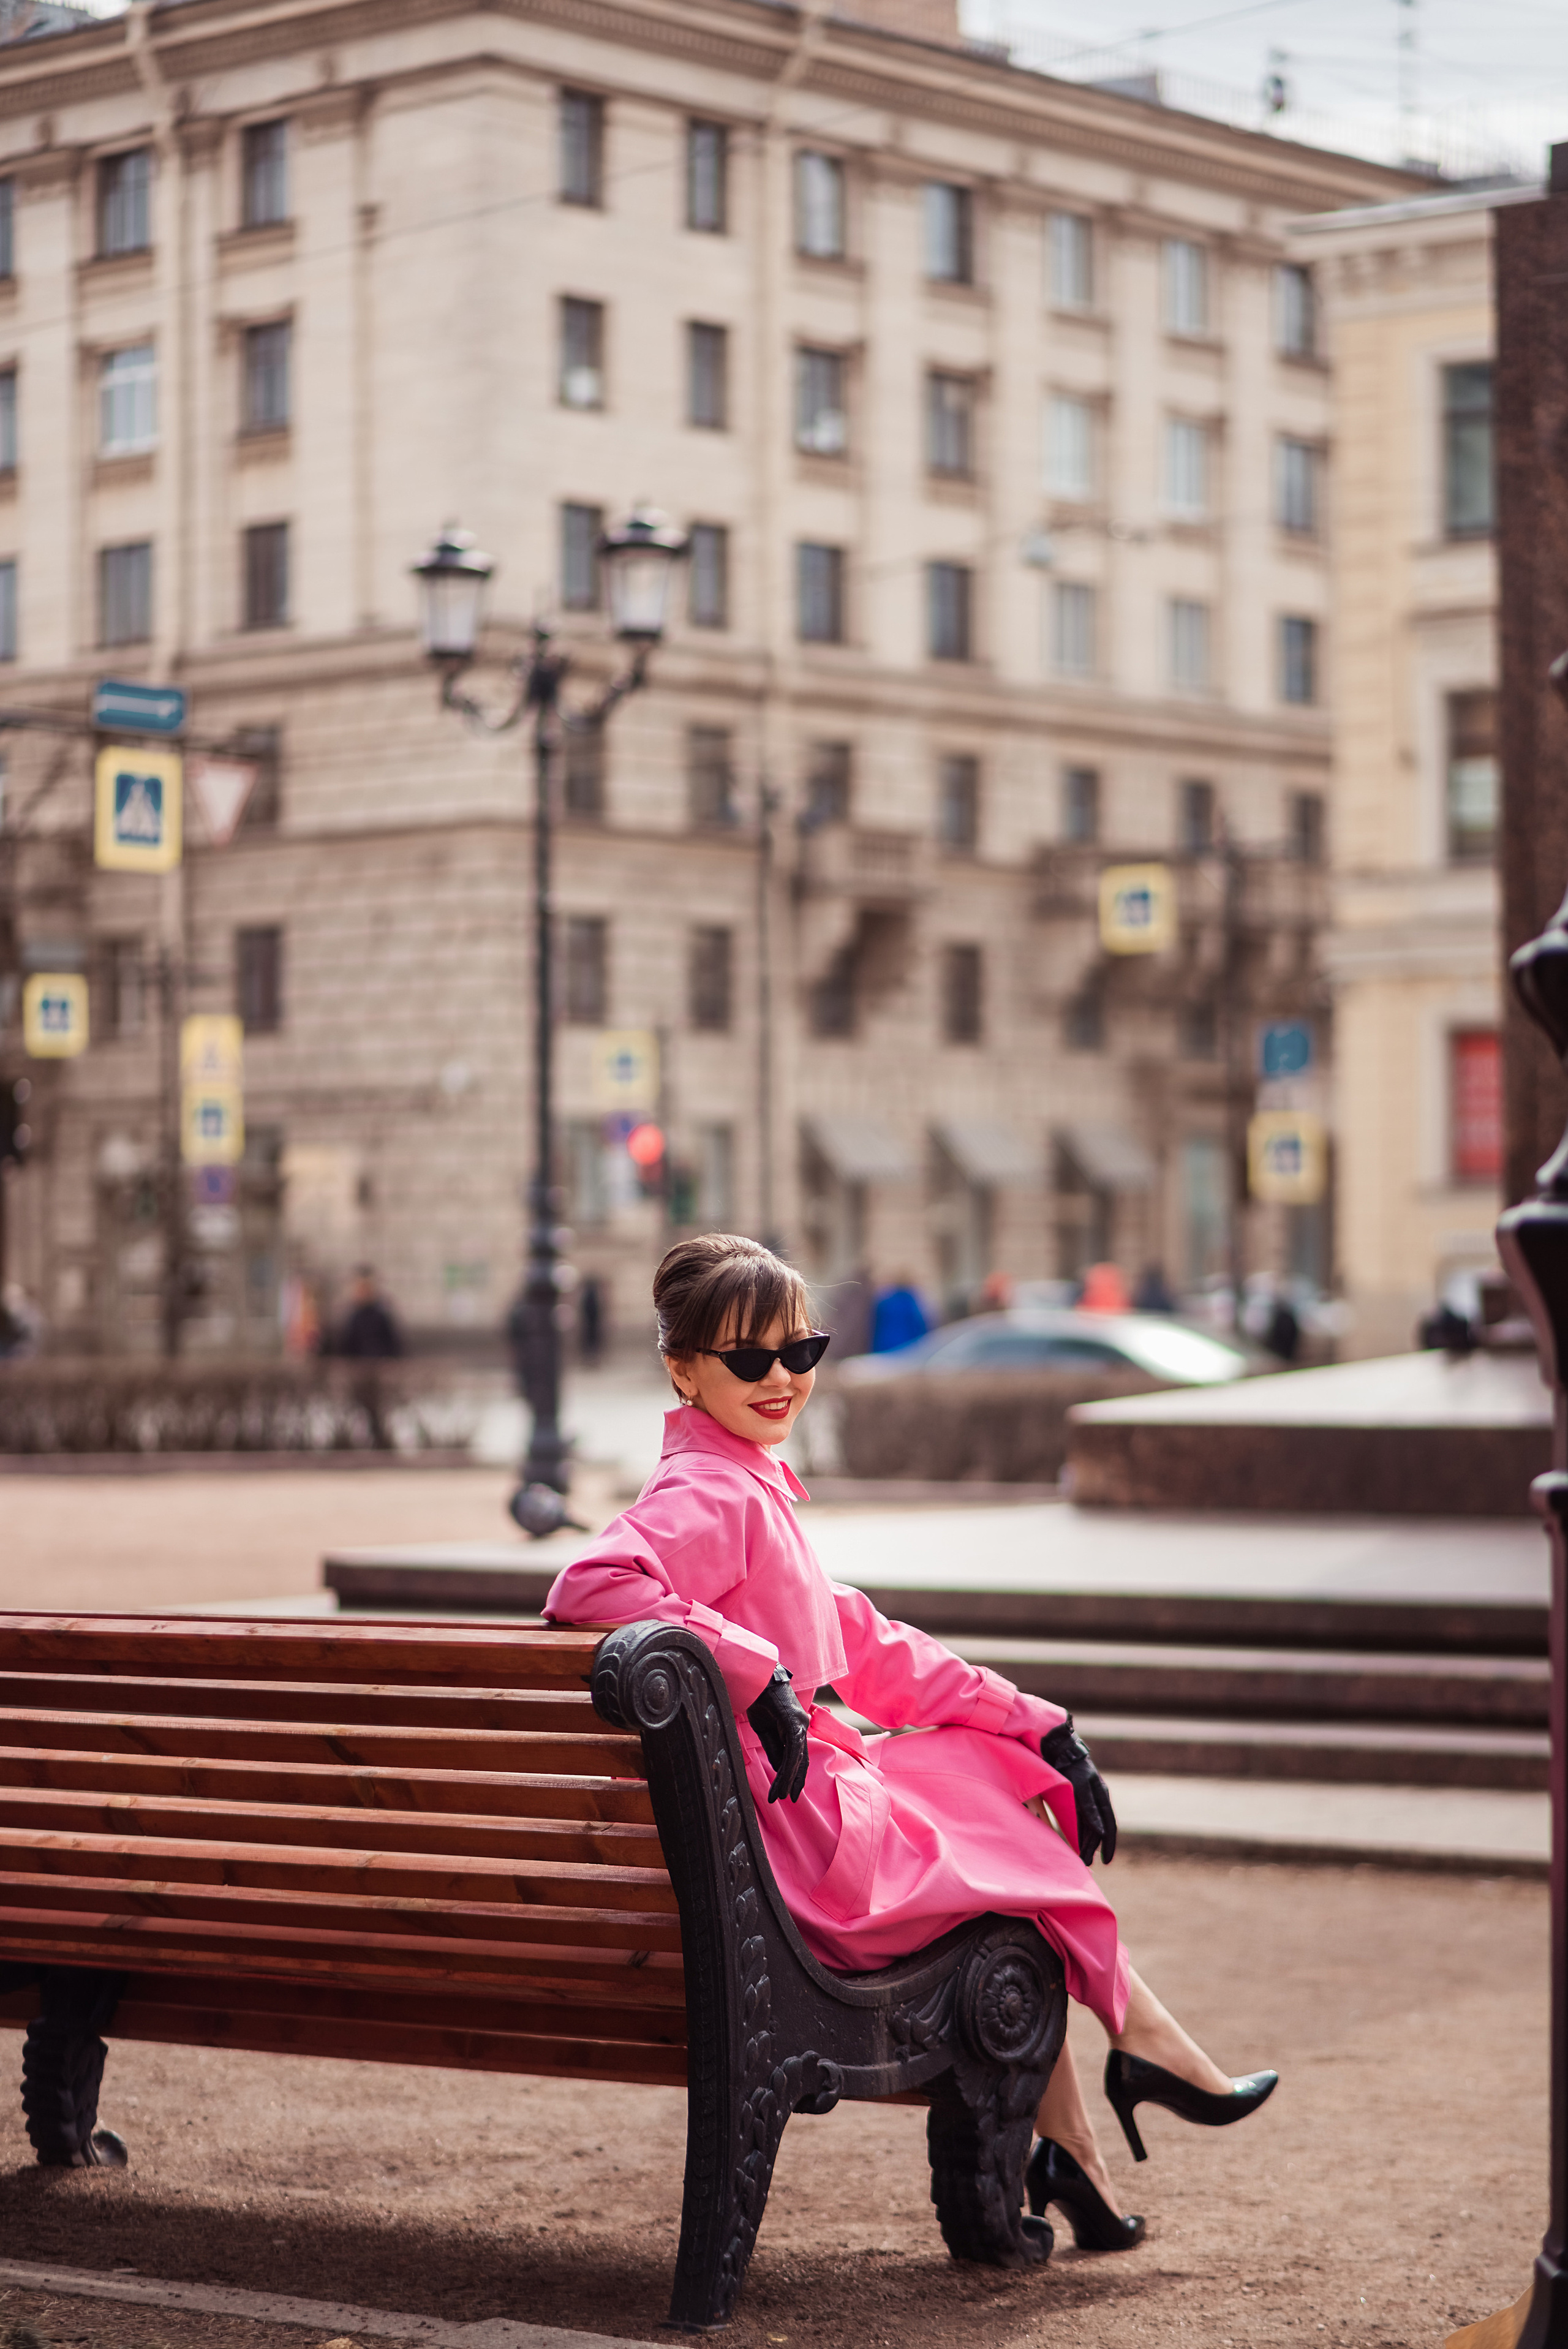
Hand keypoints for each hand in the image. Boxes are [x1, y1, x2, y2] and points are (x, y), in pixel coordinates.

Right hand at [746, 1666, 810, 1802]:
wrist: (756, 1678)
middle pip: (802, 1759)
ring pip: (797, 1757)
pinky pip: (792, 1748)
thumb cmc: (760, 1700)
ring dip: (789, 1778)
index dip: (795, 1774)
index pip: (798, 1756)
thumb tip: (780, 1770)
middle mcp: (801, 1725)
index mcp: (795, 1727)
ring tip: (781, 1794)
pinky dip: (787, 1766)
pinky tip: (782, 1779)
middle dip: (796, 1781)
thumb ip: (774, 1748)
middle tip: (790, 1798)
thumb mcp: (764, 1730)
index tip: (789, 1791)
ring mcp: (799, 1722)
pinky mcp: (793, 1721)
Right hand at [1040, 1715, 1116, 1864]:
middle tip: (1089, 1863)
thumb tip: (1077, 1830)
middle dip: (1096, 1847)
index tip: (1105, 1860)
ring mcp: (1091, 1787)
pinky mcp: (1080, 1782)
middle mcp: (1099, 1791)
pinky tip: (1096, 1835)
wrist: (1058, 1741)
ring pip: (1095, 1820)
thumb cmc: (1063, 1765)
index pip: (1109, 1823)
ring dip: (1091, 1841)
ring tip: (1083, 1858)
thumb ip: (1079, 1807)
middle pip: (1104, 1825)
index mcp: (1100, 1793)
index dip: (1109, 1843)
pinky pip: (1088, 1806)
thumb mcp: (1074, 1789)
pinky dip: (1093, 1821)